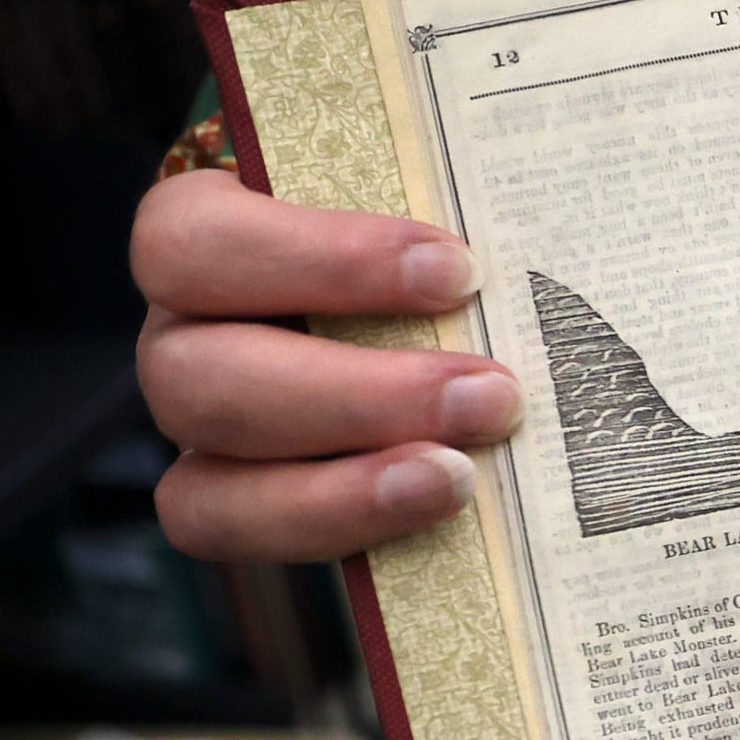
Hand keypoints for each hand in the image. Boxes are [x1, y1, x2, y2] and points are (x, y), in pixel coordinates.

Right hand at [133, 169, 519, 561]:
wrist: (446, 316)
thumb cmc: (436, 246)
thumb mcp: (438, 209)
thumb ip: (463, 205)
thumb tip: (552, 217)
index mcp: (208, 239)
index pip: (196, 240)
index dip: (322, 260)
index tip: (459, 269)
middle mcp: (187, 336)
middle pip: (198, 375)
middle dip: (359, 395)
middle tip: (494, 395)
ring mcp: (205, 432)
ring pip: (206, 479)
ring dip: (345, 485)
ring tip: (463, 476)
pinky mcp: (238, 501)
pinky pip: (238, 534)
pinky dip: (338, 528)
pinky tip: (434, 512)